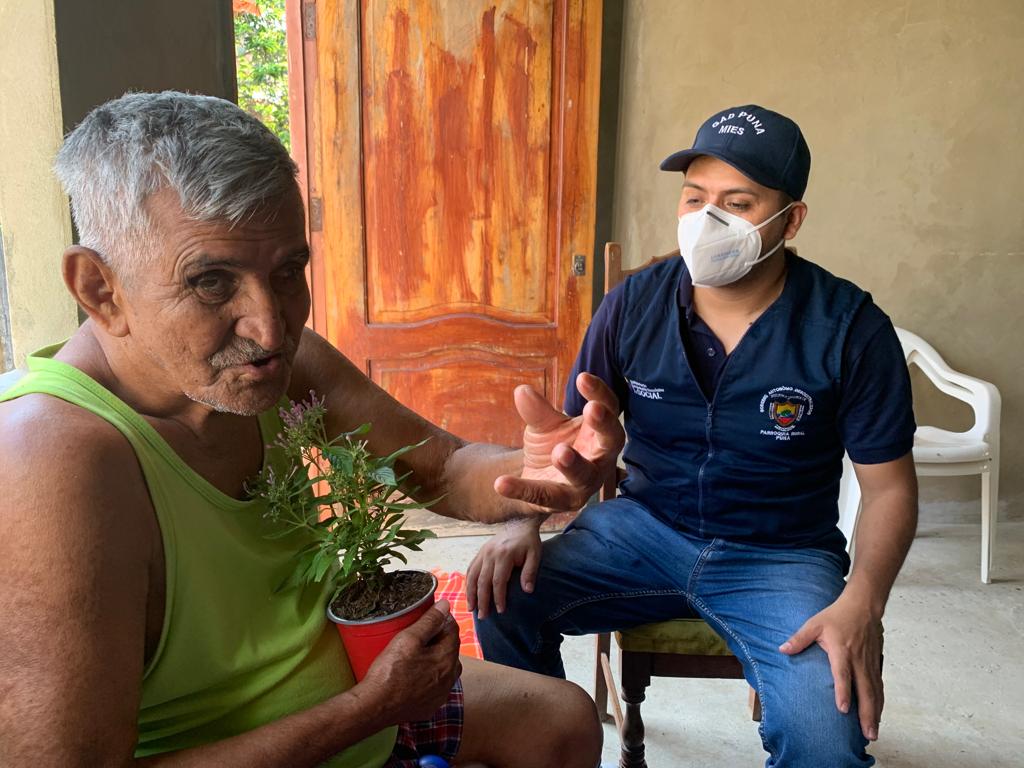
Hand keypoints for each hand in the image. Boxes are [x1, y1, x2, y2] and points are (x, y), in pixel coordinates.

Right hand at [359, 600, 461, 723]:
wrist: (375, 706)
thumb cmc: (390, 671)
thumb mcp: (408, 639)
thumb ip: (429, 621)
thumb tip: (446, 605)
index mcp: (447, 658)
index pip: (453, 631)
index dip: (442, 620)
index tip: (429, 617)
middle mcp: (449, 678)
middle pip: (451, 650)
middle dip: (440, 639)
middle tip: (420, 634)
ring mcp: (441, 695)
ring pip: (446, 670)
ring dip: (437, 659)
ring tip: (418, 654)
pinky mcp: (431, 706)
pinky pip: (437, 687)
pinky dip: (431, 678)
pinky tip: (416, 675)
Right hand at [466, 519, 542, 618]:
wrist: (519, 522)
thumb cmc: (528, 541)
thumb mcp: (535, 555)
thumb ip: (530, 572)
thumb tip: (527, 591)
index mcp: (503, 555)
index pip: (498, 581)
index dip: (498, 597)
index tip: (501, 611)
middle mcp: (489, 554)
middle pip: (482, 581)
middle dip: (482, 600)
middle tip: (482, 616)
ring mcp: (482, 552)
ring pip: (472, 576)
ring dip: (470, 593)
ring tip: (471, 608)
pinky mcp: (480, 552)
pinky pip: (470, 568)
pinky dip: (468, 582)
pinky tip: (469, 593)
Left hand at [495, 373, 622, 512]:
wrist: (540, 478)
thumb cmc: (555, 443)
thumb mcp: (543, 425)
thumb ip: (536, 411)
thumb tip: (522, 391)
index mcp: (599, 431)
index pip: (608, 407)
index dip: (599, 392)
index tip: (583, 378)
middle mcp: (600, 456)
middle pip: (610, 440)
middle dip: (603, 425)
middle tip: (592, 410)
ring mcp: (584, 482)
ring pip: (583, 475)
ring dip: (573, 463)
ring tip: (560, 452)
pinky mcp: (562, 501)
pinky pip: (543, 495)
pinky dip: (521, 489)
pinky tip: (500, 484)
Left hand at [780, 593, 883, 740]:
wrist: (863, 606)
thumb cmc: (837, 615)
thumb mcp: (814, 624)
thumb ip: (799, 638)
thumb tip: (782, 649)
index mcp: (842, 651)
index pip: (843, 674)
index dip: (843, 691)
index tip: (843, 709)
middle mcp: (858, 660)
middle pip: (865, 690)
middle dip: (866, 713)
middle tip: (867, 734)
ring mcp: (869, 663)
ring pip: (875, 692)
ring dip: (875, 713)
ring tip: (873, 732)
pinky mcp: (876, 664)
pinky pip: (879, 686)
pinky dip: (880, 702)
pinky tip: (878, 715)